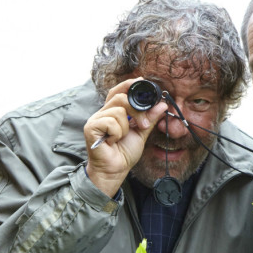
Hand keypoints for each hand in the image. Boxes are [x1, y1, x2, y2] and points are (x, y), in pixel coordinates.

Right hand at [84, 78, 167, 195]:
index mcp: (113, 111)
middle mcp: (103, 113)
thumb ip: (150, 118)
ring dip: (126, 127)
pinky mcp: (90, 127)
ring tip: (121, 138)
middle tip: (143, 126)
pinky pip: (111, 122)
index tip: (142, 82)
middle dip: (137, 111)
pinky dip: (117, 133)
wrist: (115, 170)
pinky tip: (112, 142)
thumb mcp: (142, 133)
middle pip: (121, 97)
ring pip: (118, 110)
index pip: (119, 91)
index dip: (129, 84)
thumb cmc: (124, 153)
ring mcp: (95, 119)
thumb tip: (162, 104)